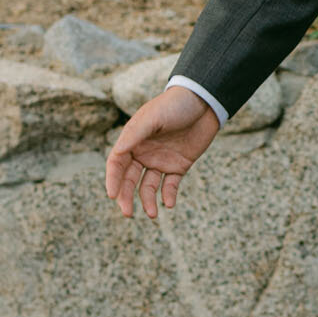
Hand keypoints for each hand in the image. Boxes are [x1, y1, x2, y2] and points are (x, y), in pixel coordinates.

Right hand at [104, 84, 220, 218]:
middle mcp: (144, 153)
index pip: (117, 164)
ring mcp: (161, 160)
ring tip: (153, 214)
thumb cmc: (175, 105)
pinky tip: (169, 203)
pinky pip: (170, 186)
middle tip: (128, 213)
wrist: (205, 102)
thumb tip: (117, 153)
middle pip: (129, 179)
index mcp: (133, 140)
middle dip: (127, 197)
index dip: (113, 180)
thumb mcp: (153, 117)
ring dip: (148, 201)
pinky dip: (168, 196)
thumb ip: (134, 135)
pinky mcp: (179, 166)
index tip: (112, 196)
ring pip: (149, 186)